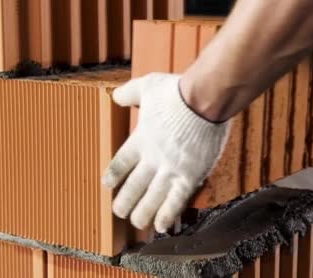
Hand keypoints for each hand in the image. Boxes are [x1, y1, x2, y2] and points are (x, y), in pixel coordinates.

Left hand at [102, 73, 230, 232]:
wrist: (204, 99)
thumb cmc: (177, 91)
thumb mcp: (148, 86)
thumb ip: (129, 93)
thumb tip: (115, 96)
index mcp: (140, 139)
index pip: (120, 163)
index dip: (113, 176)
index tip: (108, 185)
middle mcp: (152, 158)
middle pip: (133, 187)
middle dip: (124, 202)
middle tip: (119, 212)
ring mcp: (170, 169)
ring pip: (151, 199)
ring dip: (142, 213)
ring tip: (137, 222)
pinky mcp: (190, 175)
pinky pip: (176, 201)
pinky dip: (167, 215)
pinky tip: (161, 226)